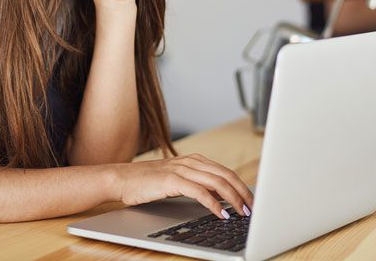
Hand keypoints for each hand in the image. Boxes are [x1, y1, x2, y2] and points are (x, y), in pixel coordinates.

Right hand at [112, 154, 253, 219]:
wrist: (121, 179)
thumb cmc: (147, 183)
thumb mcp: (178, 181)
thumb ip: (198, 185)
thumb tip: (221, 198)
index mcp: (194, 160)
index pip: (226, 172)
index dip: (242, 187)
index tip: (252, 202)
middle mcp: (191, 162)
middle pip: (226, 176)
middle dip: (243, 193)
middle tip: (254, 209)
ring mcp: (181, 169)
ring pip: (217, 182)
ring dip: (233, 199)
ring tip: (243, 213)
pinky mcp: (172, 181)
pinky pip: (200, 192)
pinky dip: (214, 204)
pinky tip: (221, 215)